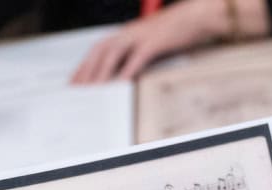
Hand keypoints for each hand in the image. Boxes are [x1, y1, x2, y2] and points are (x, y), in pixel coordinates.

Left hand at [70, 0, 270, 82]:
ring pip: (112, 54)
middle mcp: (129, 33)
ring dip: (101, 73)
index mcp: (126, 33)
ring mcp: (140, 36)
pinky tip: (120, 84)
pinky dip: (127, 71)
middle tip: (76, 90)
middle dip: (86, 71)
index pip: (98, 50)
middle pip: (99, 52)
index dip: (85, 66)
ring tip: (93, 91)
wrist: (197, 15)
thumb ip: (135, 56)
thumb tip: (125, 76)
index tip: (75, 82)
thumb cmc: (176, 31)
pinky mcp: (154, 42)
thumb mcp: (150, 43)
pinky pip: (136, 58)